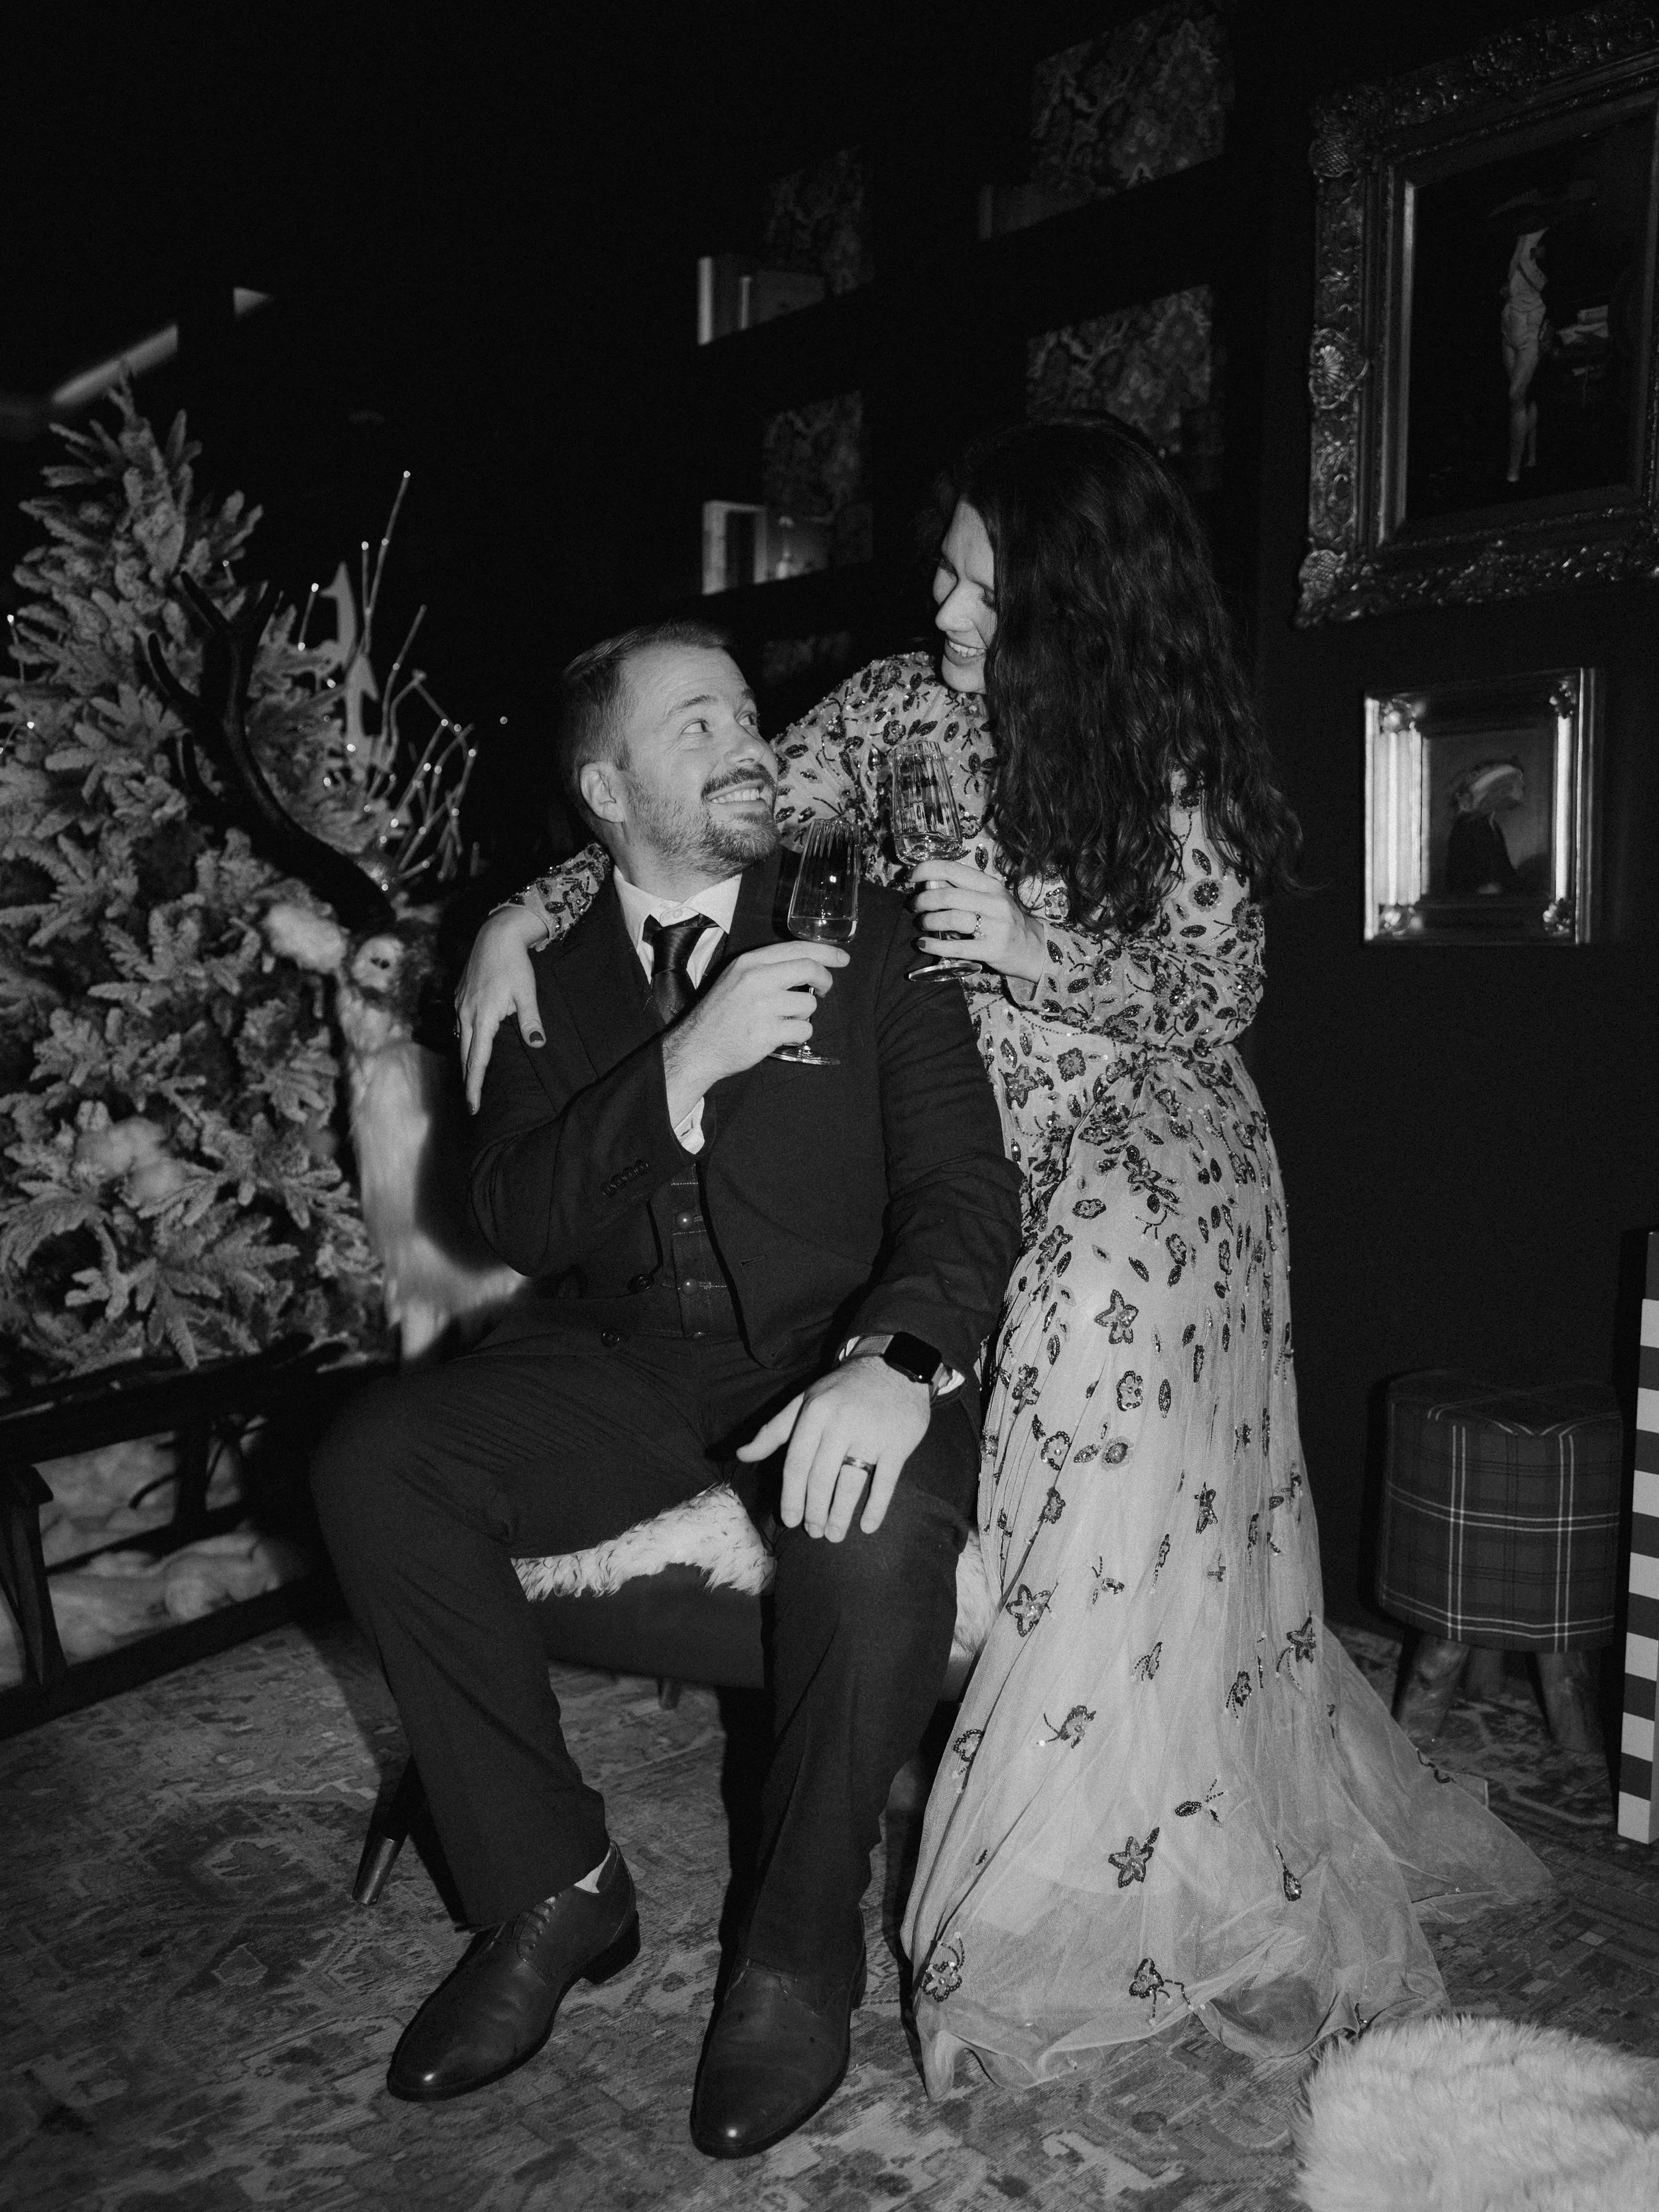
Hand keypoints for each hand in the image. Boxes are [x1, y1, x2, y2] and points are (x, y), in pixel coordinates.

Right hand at [456, 906, 546, 1112]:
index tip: (473, 1106)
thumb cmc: (514, 963)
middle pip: (465, 1055)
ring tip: (473, 1079)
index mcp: (483, 1018)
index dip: (474, 1086)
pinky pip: (460, 1026)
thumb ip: (530, 1020)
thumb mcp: (527, 992)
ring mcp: (460, 1006)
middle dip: (468, 1080)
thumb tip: (538, 1044)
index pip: (477, 1060)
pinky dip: (465, 1041)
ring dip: (466, 1061)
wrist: (495, 934)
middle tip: (472, 1104)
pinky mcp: (459, 997)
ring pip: (461, 1041)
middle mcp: (467, 1014)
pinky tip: (472, 1045)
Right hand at [662, 940, 847, 1115]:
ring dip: (804, 1015)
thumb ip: (767, 968)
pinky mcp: (768, 1033)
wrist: (698, 1046)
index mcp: (749, 963)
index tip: (842, 958)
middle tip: (823, 990)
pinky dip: (798, 1035)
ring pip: (810, 1004)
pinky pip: (804, 1030)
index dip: (825, 952)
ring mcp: (762, 1007)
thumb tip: (808, 965)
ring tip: (784, 1021)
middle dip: (825, 980)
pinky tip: (781, 1036)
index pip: (797, 948)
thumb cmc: (721, 1013)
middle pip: (809, 969)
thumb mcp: (736, 977)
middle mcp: (756, 980)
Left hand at [736, 1356, 928, 1537]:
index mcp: (815, 1413)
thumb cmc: (842, 1390)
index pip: (797, 1464)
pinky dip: (876, 1507)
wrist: (894, 1366)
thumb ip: (774, 1431)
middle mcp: (841, 1423)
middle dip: (815, 1511)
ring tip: (834, 1535)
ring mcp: (872, 1434)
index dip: (792, 1496)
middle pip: (822, 1478)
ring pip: (851, 1483)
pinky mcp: (898, 1443)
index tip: (790, 1520)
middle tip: (814, 1532)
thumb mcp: (805, 1401)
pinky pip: (885, 1482)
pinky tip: (867, 1526)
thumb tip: (741, 1455)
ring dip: (840, 1515)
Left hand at [907, 858, 1044, 982]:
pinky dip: (935, 945)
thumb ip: (962, 890)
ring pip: (952, 918)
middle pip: (949, 895)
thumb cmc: (1003, 921)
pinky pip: (957, 947)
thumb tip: (929, 881)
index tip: (911, 877)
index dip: (927, 870)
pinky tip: (923, 944)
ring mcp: (995, 926)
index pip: (953, 869)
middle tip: (914, 906)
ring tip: (922, 924)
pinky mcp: (992, 949)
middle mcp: (994, 902)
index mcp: (990, 885)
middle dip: (924, 900)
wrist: (1032, 948)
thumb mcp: (988, 899)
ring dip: (929, 921)